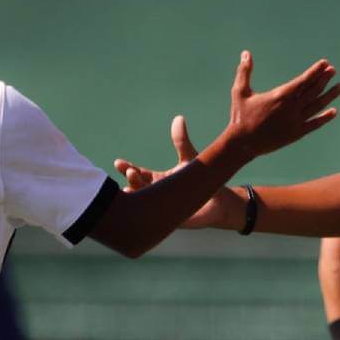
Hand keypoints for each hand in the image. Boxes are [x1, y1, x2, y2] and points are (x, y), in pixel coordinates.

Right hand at [114, 116, 239, 227]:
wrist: (220, 201)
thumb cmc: (203, 180)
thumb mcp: (189, 158)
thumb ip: (181, 141)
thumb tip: (179, 118)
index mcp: (157, 180)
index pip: (138, 174)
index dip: (127, 169)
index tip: (119, 163)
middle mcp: (156, 194)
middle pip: (136, 187)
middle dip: (131, 180)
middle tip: (131, 172)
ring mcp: (161, 208)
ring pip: (143, 204)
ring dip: (137, 195)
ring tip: (131, 188)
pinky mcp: (170, 220)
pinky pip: (155, 218)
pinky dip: (148, 213)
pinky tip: (143, 208)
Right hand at [224, 50, 339, 156]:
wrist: (242, 144)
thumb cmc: (240, 116)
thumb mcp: (240, 91)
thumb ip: (245, 71)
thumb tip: (246, 53)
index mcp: (280, 96)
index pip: (303, 81)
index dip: (315, 71)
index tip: (325, 64)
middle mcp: (291, 108)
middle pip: (313, 91)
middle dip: (324, 79)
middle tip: (333, 70)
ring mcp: (295, 122)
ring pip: (317, 106)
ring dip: (330, 95)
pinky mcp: (295, 134)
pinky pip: (314, 124)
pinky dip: (325, 117)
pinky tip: (334, 111)